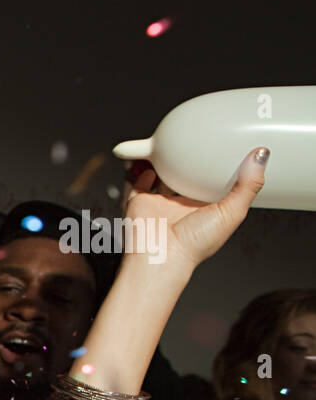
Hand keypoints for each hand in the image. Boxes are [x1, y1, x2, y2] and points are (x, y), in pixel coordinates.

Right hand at [122, 148, 267, 270]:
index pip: (212, 184)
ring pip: (163, 177)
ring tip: (173, 146)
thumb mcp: (232, 212)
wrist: (160, 256)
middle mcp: (182, 206)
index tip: (226, 150)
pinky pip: (139, 183)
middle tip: (200, 144)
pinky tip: (151, 162)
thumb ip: (247, 185)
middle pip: (187, 178)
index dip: (218, 168)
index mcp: (204, 210)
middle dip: (192, 163)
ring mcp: (161, 204)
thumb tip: (260, 157)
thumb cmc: (194, 245)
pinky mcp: (141, 202)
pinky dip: (142, 171)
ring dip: (166, 163)